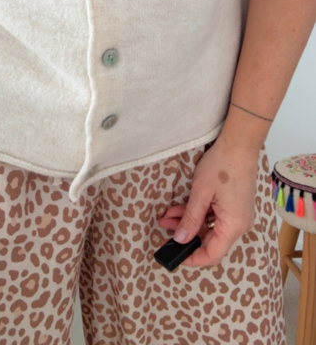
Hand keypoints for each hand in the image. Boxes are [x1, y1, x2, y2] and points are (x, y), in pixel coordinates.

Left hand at [157, 136, 258, 266]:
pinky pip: (215, 218)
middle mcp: (240, 225)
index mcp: (234, 226)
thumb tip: (180, 240)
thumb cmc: (222, 166)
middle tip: (164, 231)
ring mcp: (239, 215)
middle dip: (186, 237)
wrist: (239, 145)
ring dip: (190, 223)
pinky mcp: (235, 206)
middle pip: (210, 241)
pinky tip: (180, 209)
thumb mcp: (201, 193)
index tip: (174, 256)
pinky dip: (199, 214)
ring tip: (167, 216)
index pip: (212, 255)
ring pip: (210, 228)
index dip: (192, 258)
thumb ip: (190, 219)